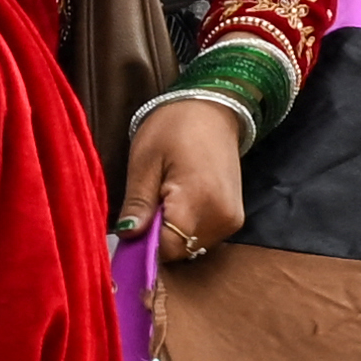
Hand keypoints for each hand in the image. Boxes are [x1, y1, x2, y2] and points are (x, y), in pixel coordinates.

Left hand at [118, 95, 248, 263]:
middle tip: (148, 204)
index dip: (142, 243)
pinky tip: (179, 204)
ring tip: (164, 200)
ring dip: (170, 233)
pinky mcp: (233, 219)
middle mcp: (223, 218)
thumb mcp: (145, 161)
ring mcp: (232, 220)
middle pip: (178, 250)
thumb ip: (138, 202)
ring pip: (189, 246)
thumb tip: (127, 236)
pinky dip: (184, 229)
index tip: (129, 227)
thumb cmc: (174, 128)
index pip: (166, 248)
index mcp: (200, 201)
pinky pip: (200, 238)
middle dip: (156, 237)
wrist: (214, 111)